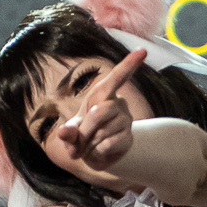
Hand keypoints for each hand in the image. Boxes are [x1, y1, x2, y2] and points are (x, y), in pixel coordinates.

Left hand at [55, 49, 144, 181]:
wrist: (97, 156)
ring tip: (90, 146)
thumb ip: (68, 131)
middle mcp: (118, 104)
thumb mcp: (71, 132)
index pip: (117, 78)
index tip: (143, 51)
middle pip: (99, 112)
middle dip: (84, 130)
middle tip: (79, 142)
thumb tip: (63, 133)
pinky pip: (108, 144)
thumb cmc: (83, 136)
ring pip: (103, 131)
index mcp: (102, 94)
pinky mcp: (128, 138)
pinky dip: (97, 152)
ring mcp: (126, 121)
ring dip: (89, 144)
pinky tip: (98, 152)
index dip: (129, 64)